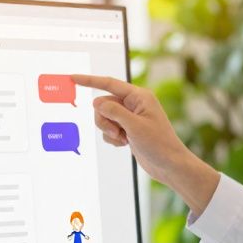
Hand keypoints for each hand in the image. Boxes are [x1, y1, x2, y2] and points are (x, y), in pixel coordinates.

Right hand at [72, 74, 220, 214]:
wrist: (169, 165)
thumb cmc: (158, 144)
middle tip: (117, 133)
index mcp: (139, 96)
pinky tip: (125, 144)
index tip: (73, 78)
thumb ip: (114, 111)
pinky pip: (108, 129)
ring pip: (104, 118)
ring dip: (108, 130)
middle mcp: (134, 104)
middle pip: (103, 104)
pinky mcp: (127, 129)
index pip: (109, 84)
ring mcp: (130, 117)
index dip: (90, 81)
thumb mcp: (134, 126)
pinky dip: (112, 138)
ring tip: (123, 139)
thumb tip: (96, 101)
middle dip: (105, 120)